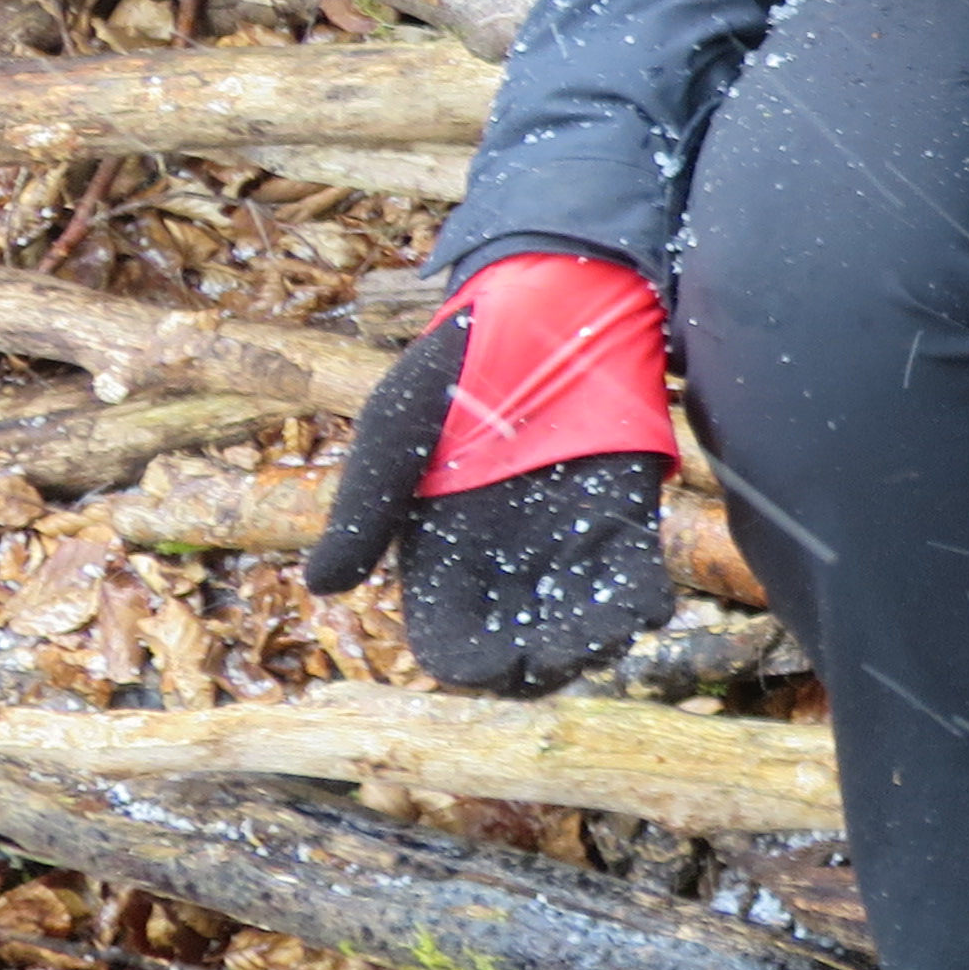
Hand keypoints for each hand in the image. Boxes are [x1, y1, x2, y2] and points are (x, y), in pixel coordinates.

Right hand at [303, 255, 678, 695]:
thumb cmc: (459, 362)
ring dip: (596, 645)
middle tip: (555, 651)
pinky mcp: (624, 517)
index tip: (491, 662)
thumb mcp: (397, 426)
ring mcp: (567, 542)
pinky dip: (642, 604)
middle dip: (541, 666)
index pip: (451, 641)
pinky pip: (633, 581)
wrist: (549, 303)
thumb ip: (365, 504)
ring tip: (603, 632)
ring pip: (580, 628)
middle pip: (522, 650)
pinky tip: (645, 604)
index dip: (470, 666)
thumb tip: (323, 587)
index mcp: (443, 553)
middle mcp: (506, 561)